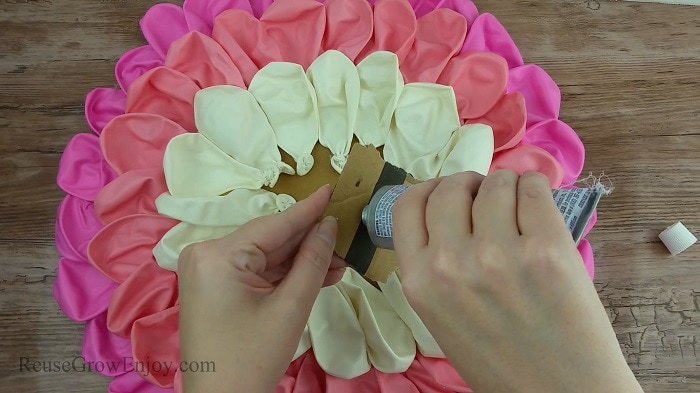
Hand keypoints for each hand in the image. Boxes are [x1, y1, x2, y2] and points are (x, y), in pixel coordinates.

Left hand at [178, 185, 344, 392]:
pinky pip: (254, 272)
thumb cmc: (253, 358)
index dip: (307, 209)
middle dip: (309, 241)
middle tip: (346, 234)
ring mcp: (207, 271)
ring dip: (300, 261)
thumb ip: (312, 261)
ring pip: (264, 257)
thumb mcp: (290, 308)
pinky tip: (316, 274)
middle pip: (268, 240)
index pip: (273, 226)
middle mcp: (206, 255)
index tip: (331, 188)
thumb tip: (328, 226)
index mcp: (218, 255)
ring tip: (340, 262)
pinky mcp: (213, 287)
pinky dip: (282, 275)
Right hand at [393, 170, 642, 392]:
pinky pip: (534, 189)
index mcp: (419, 282)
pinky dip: (534, 188)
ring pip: (493, 183)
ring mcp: (499, 254)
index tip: (448, 195)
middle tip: (486, 199)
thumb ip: (433, 266)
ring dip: (505, 186)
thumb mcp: (442, 318)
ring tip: (516, 206)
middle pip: (449, 188)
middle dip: (468, 185)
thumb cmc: (500, 361)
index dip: (428, 191)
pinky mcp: (547, 248)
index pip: (407, 205)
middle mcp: (451, 263)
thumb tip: (448, 211)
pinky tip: (537, 204)